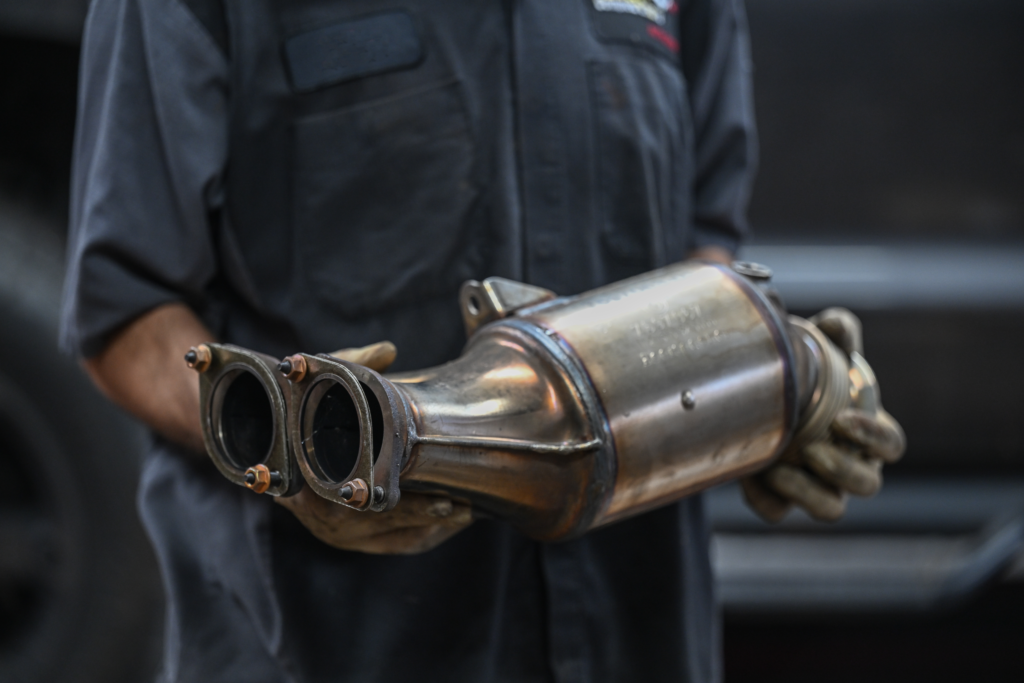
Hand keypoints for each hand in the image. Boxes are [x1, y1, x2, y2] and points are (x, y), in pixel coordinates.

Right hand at [275, 341, 473, 553]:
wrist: (272, 452)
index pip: (360, 499)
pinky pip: (391, 544)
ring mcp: (335, 531)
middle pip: (381, 525)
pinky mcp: (350, 539)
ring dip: (430, 527)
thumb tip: (387, 350)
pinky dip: (422, 535)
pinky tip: (448, 522)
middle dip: (425, 516)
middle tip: (463, 506)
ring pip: (391, 538)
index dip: (400, 500)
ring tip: (465, 512)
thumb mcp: (318, 385)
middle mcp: (322, 513)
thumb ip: (351, 365)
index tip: (437, 494)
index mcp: (313, 479)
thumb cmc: (298, 417)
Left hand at [741, 309, 905, 521]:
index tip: (842, 419)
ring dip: (808, 493)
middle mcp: (851, 465)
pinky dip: (765, 498)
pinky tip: (752, 472)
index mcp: (869, 432)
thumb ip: (836, 333)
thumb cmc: (811, 375)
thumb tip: (835, 323)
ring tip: (780, 468)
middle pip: (866, 485)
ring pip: (830, 509)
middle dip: (842, 469)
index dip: (874, 437)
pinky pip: (778, 512)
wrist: (765, 396)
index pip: (891, 445)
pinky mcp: (783, 499)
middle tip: (811, 449)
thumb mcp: (824, 349)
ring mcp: (819, 487)